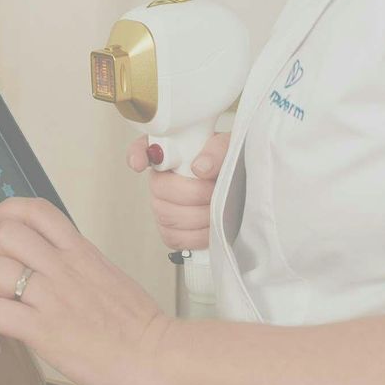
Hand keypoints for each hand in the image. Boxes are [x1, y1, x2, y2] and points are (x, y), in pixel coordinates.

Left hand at [0, 197, 170, 384]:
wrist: (154, 355)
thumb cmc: (135, 324)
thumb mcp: (106, 273)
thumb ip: (75, 262)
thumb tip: (48, 263)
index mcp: (80, 251)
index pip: (36, 211)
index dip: (8, 212)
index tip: (0, 222)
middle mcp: (62, 268)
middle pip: (6, 234)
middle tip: (3, 271)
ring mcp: (50, 297)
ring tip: (9, 301)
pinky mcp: (42, 330)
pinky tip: (15, 326)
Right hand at [126, 133, 229, 250]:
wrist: (247, 196)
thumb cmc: (237, 169)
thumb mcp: (233, 150)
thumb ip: (217, 150)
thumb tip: (200, 167)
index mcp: (175, 152)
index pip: (143, 147)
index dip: (137, 154)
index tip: (140, 163)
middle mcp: (164, 178)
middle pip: (158, 188)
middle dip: (191, 192)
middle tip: (213, 190)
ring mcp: (165, 206)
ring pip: (166, 215)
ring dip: (198, 215)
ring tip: (217, 208)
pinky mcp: (172, 231)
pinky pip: (172, 236)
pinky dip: (196, 235)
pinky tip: (209, 226)